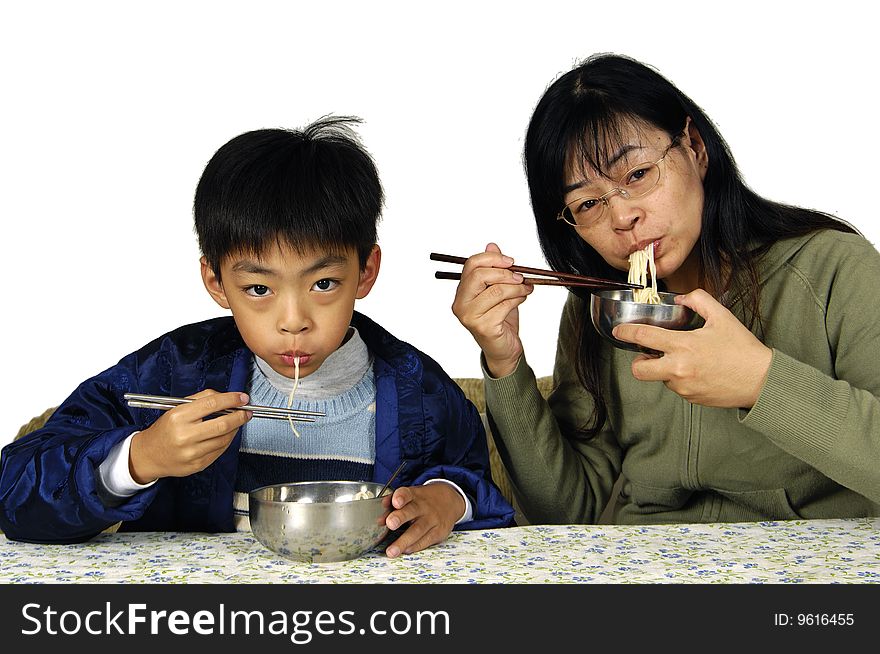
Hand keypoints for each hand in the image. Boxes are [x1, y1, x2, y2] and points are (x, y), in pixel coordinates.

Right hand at [129, 390, 251, 482]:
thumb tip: (227, 398)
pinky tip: (227, 434)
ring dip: (235, 429)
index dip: (231, 399)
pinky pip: (220, 451)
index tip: (242, 398)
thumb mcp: (176, 408)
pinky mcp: (197, 465)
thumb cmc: (165, 429)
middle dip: (240, 416)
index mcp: (178, 417)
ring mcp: (192, 453)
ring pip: (224, 439)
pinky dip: (227, 440)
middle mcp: (185, 436)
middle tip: (247, 412)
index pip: (212, 404)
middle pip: (222, 424)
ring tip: (237, 422)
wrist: (149, 455)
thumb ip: (202, 400)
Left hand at [383, 483, 464, 557]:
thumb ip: (393, 506)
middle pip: (412, 511)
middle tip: (390, 523)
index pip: (407, 493)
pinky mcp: (439, 531)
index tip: (395, 502)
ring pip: (418, 530)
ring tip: (391, 551)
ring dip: (403, 541)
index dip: (400, 497)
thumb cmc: (422, 501)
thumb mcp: (410, 496)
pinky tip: (406, 550)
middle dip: (400, 517)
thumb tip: (379, 519)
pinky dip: (415, 546)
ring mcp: (432, 519)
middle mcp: (423, 506)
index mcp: (414, 495)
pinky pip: (426, 540)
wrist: (449, 501)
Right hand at [450, 242, 533, 377]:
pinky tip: (521, 301)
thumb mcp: (498, 289)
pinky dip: (518, 300)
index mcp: (462, 292)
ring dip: (517, 288)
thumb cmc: (500, 318)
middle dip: (505, 273)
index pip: (471, 265)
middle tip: (521, 277)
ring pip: (496, 290)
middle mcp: (460, 304)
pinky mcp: (483, 327)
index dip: (492, 258)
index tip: (511, 261)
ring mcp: (470, 316)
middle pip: (480, 275)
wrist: (503, 349)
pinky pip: (505, 305)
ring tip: (526, 290)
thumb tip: (492, 245)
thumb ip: (494, 269)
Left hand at [611, 289, 772, 408]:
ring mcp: (683, 387)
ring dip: (665, 369)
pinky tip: (698, 371)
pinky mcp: (690, 398)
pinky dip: (680, 379)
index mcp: (684, 346)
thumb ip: (699, 300)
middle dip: (637, 362)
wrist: (761, 381)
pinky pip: (676, 387)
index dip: (626, 333)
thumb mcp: (722, 317)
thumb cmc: (742, 349)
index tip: (619, 331)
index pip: (644, 338)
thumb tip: (681, 298)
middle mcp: (679, 369)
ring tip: (687, 360)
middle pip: (639, 371)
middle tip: (647, 354)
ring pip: (660, 378)